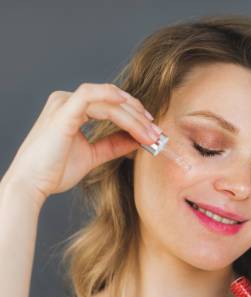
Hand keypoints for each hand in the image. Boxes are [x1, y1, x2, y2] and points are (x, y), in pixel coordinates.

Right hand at [4, 83, 159, 205]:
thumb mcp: (93, 155)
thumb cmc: (55, 171)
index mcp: (72, 109)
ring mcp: (64, 103)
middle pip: (114, 101)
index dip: (135, 115)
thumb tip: (139, 140)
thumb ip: (114, 145)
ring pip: (109, 101)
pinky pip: (90, 95)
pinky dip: (111, 98)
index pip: (111, 104)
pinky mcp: (63, 111)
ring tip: (150, 134)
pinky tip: (130, 108)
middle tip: (157, 133)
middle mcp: (67, 101)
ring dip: (133, 117)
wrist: (31, 184)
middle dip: (139, 117)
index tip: (153, 131)